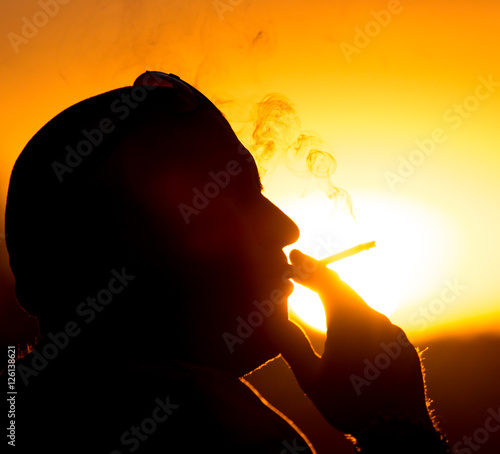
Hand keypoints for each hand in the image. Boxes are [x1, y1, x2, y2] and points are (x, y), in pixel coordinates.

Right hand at [275, 250, 432, 435]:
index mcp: (348, 321)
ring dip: (339, 296)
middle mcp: (373, 318)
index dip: (307, 267)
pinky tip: (350, 324)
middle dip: (320, 276)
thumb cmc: (349, 405)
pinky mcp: (402, 344)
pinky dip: (358, 315)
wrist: (399, 431)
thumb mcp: (310, 379)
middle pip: (343, 287)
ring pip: (361, 304)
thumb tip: (274, 317)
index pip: (325, 281)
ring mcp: (391, 330)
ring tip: (320, 291)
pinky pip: (377, 321)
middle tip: (301, 268)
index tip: (292, 257)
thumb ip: (291, 344)